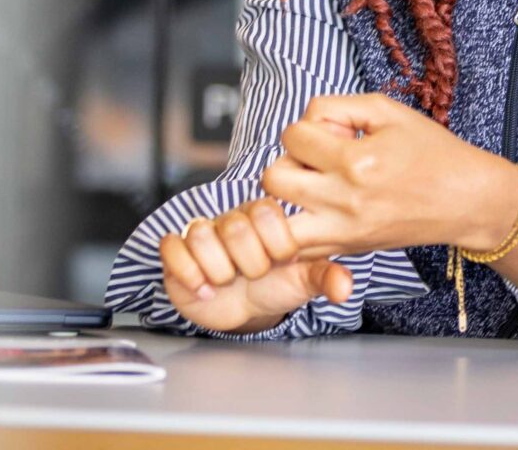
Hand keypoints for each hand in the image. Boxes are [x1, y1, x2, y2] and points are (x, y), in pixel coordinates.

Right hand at [156, 198, 355, 334]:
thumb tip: (345, 287)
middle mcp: (231, 220)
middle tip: (254, 274)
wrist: (241, 306)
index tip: (281, 261)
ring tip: (229, 281)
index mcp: (263, 217)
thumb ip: (323, 277)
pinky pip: (172, 247)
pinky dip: (188, 273)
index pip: (267, 210)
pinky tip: (203, 287)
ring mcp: (201, 233)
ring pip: (202, 236)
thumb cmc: (273, 285)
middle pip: (234, 225)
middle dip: (249, 262)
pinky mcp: (176, 250)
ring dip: (219, 270)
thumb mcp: (301, 281)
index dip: (276, 243)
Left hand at [260, 93, 517, 258]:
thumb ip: (338, 107)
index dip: (308, 126)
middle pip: (273, 178)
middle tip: (314, 160)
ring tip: (311, 186)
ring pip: (277, 222)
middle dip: (289, 160)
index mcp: (356, 161)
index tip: (332, 133)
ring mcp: (344, 231)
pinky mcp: (347, 249)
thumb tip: (308, 121)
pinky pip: (299, 249)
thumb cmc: (432, 152)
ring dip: (286, 200)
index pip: (293, 136)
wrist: (465, 201)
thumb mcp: (387, 111)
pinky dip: (297, 230)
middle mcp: (345, 201)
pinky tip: (317, 211)